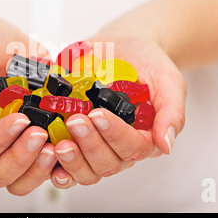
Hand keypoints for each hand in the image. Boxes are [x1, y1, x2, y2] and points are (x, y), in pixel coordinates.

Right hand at [0, 23, 56, 194]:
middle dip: (21, 157)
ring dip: (40, 167)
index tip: (21, 119)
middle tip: (40, 133)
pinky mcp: (35, 141)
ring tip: (56, 144)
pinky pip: (45, 166)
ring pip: (22, 178)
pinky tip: (67, 145)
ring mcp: (12, 145)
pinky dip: (58, 162)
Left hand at [50, 33, 186, 188]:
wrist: (122, 47)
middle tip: (76, 120)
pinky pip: (62, 164)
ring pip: (85, 170)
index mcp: (144, 137)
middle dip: (89, 145)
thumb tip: (167, 145)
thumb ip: (171, 112)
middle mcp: (118, 147)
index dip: (115, 135)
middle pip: (106, 164)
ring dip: (71, 159)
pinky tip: (46, 153)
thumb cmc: (147, 63)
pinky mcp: (72, 139)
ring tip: (58, 140)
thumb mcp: (168, 80)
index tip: (99, 114)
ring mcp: (94, 145)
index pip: (132, 148)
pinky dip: (52, 164)